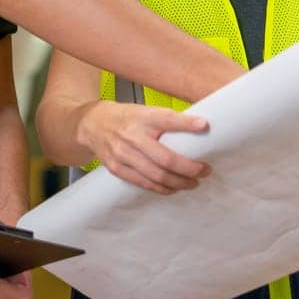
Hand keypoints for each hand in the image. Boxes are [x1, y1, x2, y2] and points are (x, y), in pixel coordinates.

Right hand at [77, 101, 211, 194]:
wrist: (92, 124)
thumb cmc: (126, 117)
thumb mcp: (144, 110)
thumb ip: (165, 120)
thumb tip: (197, 128)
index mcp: (142, 117)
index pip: (167, 119)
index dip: (186, 123)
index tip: (204, 125)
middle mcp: (132, 136)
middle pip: (165, 158)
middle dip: (189, 168)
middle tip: (205, 170)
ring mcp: (123, 154)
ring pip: (156, 175)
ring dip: (179, 182)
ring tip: (194, 183)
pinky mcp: (117, 169)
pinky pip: (144, 183)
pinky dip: (162, 189)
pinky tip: (174, 188)